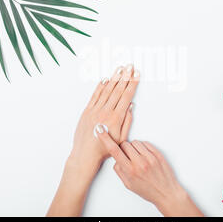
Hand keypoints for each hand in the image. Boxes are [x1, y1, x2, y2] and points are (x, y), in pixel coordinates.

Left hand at [47, 65, 139, 216]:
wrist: (85, 155)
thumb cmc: (104, 149)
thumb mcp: (121, 138)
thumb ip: (127, 121)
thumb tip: (131, 106)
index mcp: (115, 118)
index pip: (126, 96)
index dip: (132, 84)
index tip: (137, 75)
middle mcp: (105, 111)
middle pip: (117, 90)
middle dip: (125, 76)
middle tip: (130, 66)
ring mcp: (94, 110)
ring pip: (106, 90)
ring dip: (114, 78)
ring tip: (120, 69)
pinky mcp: (86, 111)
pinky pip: (94, 95)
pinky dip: (100, 86)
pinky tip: (105, 79)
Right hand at [97, 132, 203, 216]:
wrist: (167, 193)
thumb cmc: (148, 190)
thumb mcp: (129, 185)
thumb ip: (120, 171)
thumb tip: (116, 159)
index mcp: (130, 171)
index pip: (114, 150)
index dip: (106, 139)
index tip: (100, 131)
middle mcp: (139, 163)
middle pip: (124, 144)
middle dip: (123, 149)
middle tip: (128, 157)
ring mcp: (149, 157)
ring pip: (135, 142)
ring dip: (134, 148)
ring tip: (138, 158)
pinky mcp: (157, 154)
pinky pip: (145, 143)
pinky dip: (143, 148)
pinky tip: (145, 157)